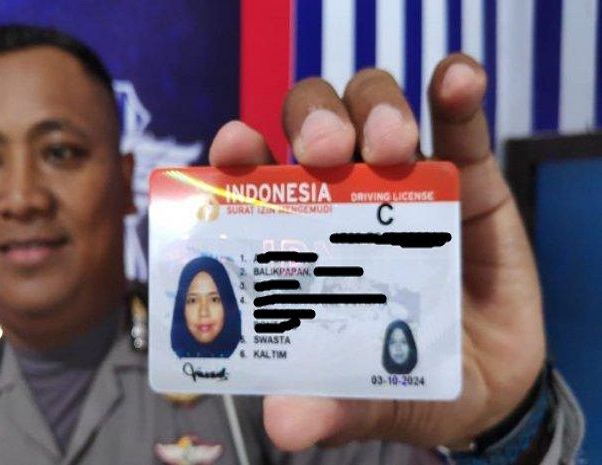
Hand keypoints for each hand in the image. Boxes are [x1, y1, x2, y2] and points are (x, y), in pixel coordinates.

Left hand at [208, 53, 544, 449]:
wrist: (489, 388)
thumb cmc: (404, 380)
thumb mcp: (368, 396)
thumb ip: (332, 404)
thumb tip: (284, 423)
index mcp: (301, 238)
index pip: (257, 178)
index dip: (239, 153)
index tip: (237, 148)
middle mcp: (344, 198)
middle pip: (314, 126)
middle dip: (314, 123)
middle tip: (328, 152)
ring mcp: (404, 181)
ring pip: (376, 109)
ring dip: (376, 107)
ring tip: (393, 142)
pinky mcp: (468, 177)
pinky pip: (460, 122)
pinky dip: (455, 92)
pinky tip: (457, 80)